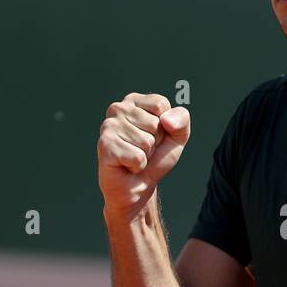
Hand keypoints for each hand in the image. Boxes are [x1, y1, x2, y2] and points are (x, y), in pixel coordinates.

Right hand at [97, 92, 190, 220]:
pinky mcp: (104, 145)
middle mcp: (118, 109)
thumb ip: (182, 119)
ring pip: (146, 141)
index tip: (155, 136)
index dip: (165, 126)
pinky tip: (127, 165)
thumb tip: (166, 120)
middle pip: (154, 124)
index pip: (161, 105)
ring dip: (146, 155)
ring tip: (134, 157)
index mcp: (134, 101)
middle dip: (155, 142)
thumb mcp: (177, 136)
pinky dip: (138, 166)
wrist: (139, 185)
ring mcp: (108, 126)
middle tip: (144, 150)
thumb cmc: (155, 158)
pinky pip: (137, 157)